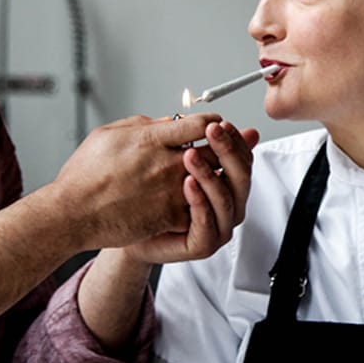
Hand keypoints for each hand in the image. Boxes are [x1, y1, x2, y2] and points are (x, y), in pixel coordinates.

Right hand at [53, 112, 224, 250]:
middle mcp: (166, 163)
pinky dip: (200, 205)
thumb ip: (142, 124)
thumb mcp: (108, 134)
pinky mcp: (168, 216)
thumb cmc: (84, 175)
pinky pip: (198, 209)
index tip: (212, 128)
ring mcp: (170, 192)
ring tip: (209, 178)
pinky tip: (194, 202)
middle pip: (215, 152)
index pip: (202, 124)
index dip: (213, 124)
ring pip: (212, 182)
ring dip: (213, 179)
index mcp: (151, 139)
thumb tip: (168, 122)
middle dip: (221, 150)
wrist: (73, 213)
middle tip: (220, 152)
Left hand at [121, 120, 259, 264]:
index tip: (218, 122)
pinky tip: (187, 184)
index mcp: (225, 184)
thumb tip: (212, 118)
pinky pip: (207, 225)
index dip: (233, 140)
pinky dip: (199, 204)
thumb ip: (192, 141)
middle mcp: (227, 205)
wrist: (121, 225)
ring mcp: (217, 226)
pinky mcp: (202, 244)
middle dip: (227, 152)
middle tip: (212, 131)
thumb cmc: (146, 193)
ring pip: (226, 201)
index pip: (242, 159)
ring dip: (210, 176)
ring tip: (192, 155)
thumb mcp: (169, 158)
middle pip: (240, 178)